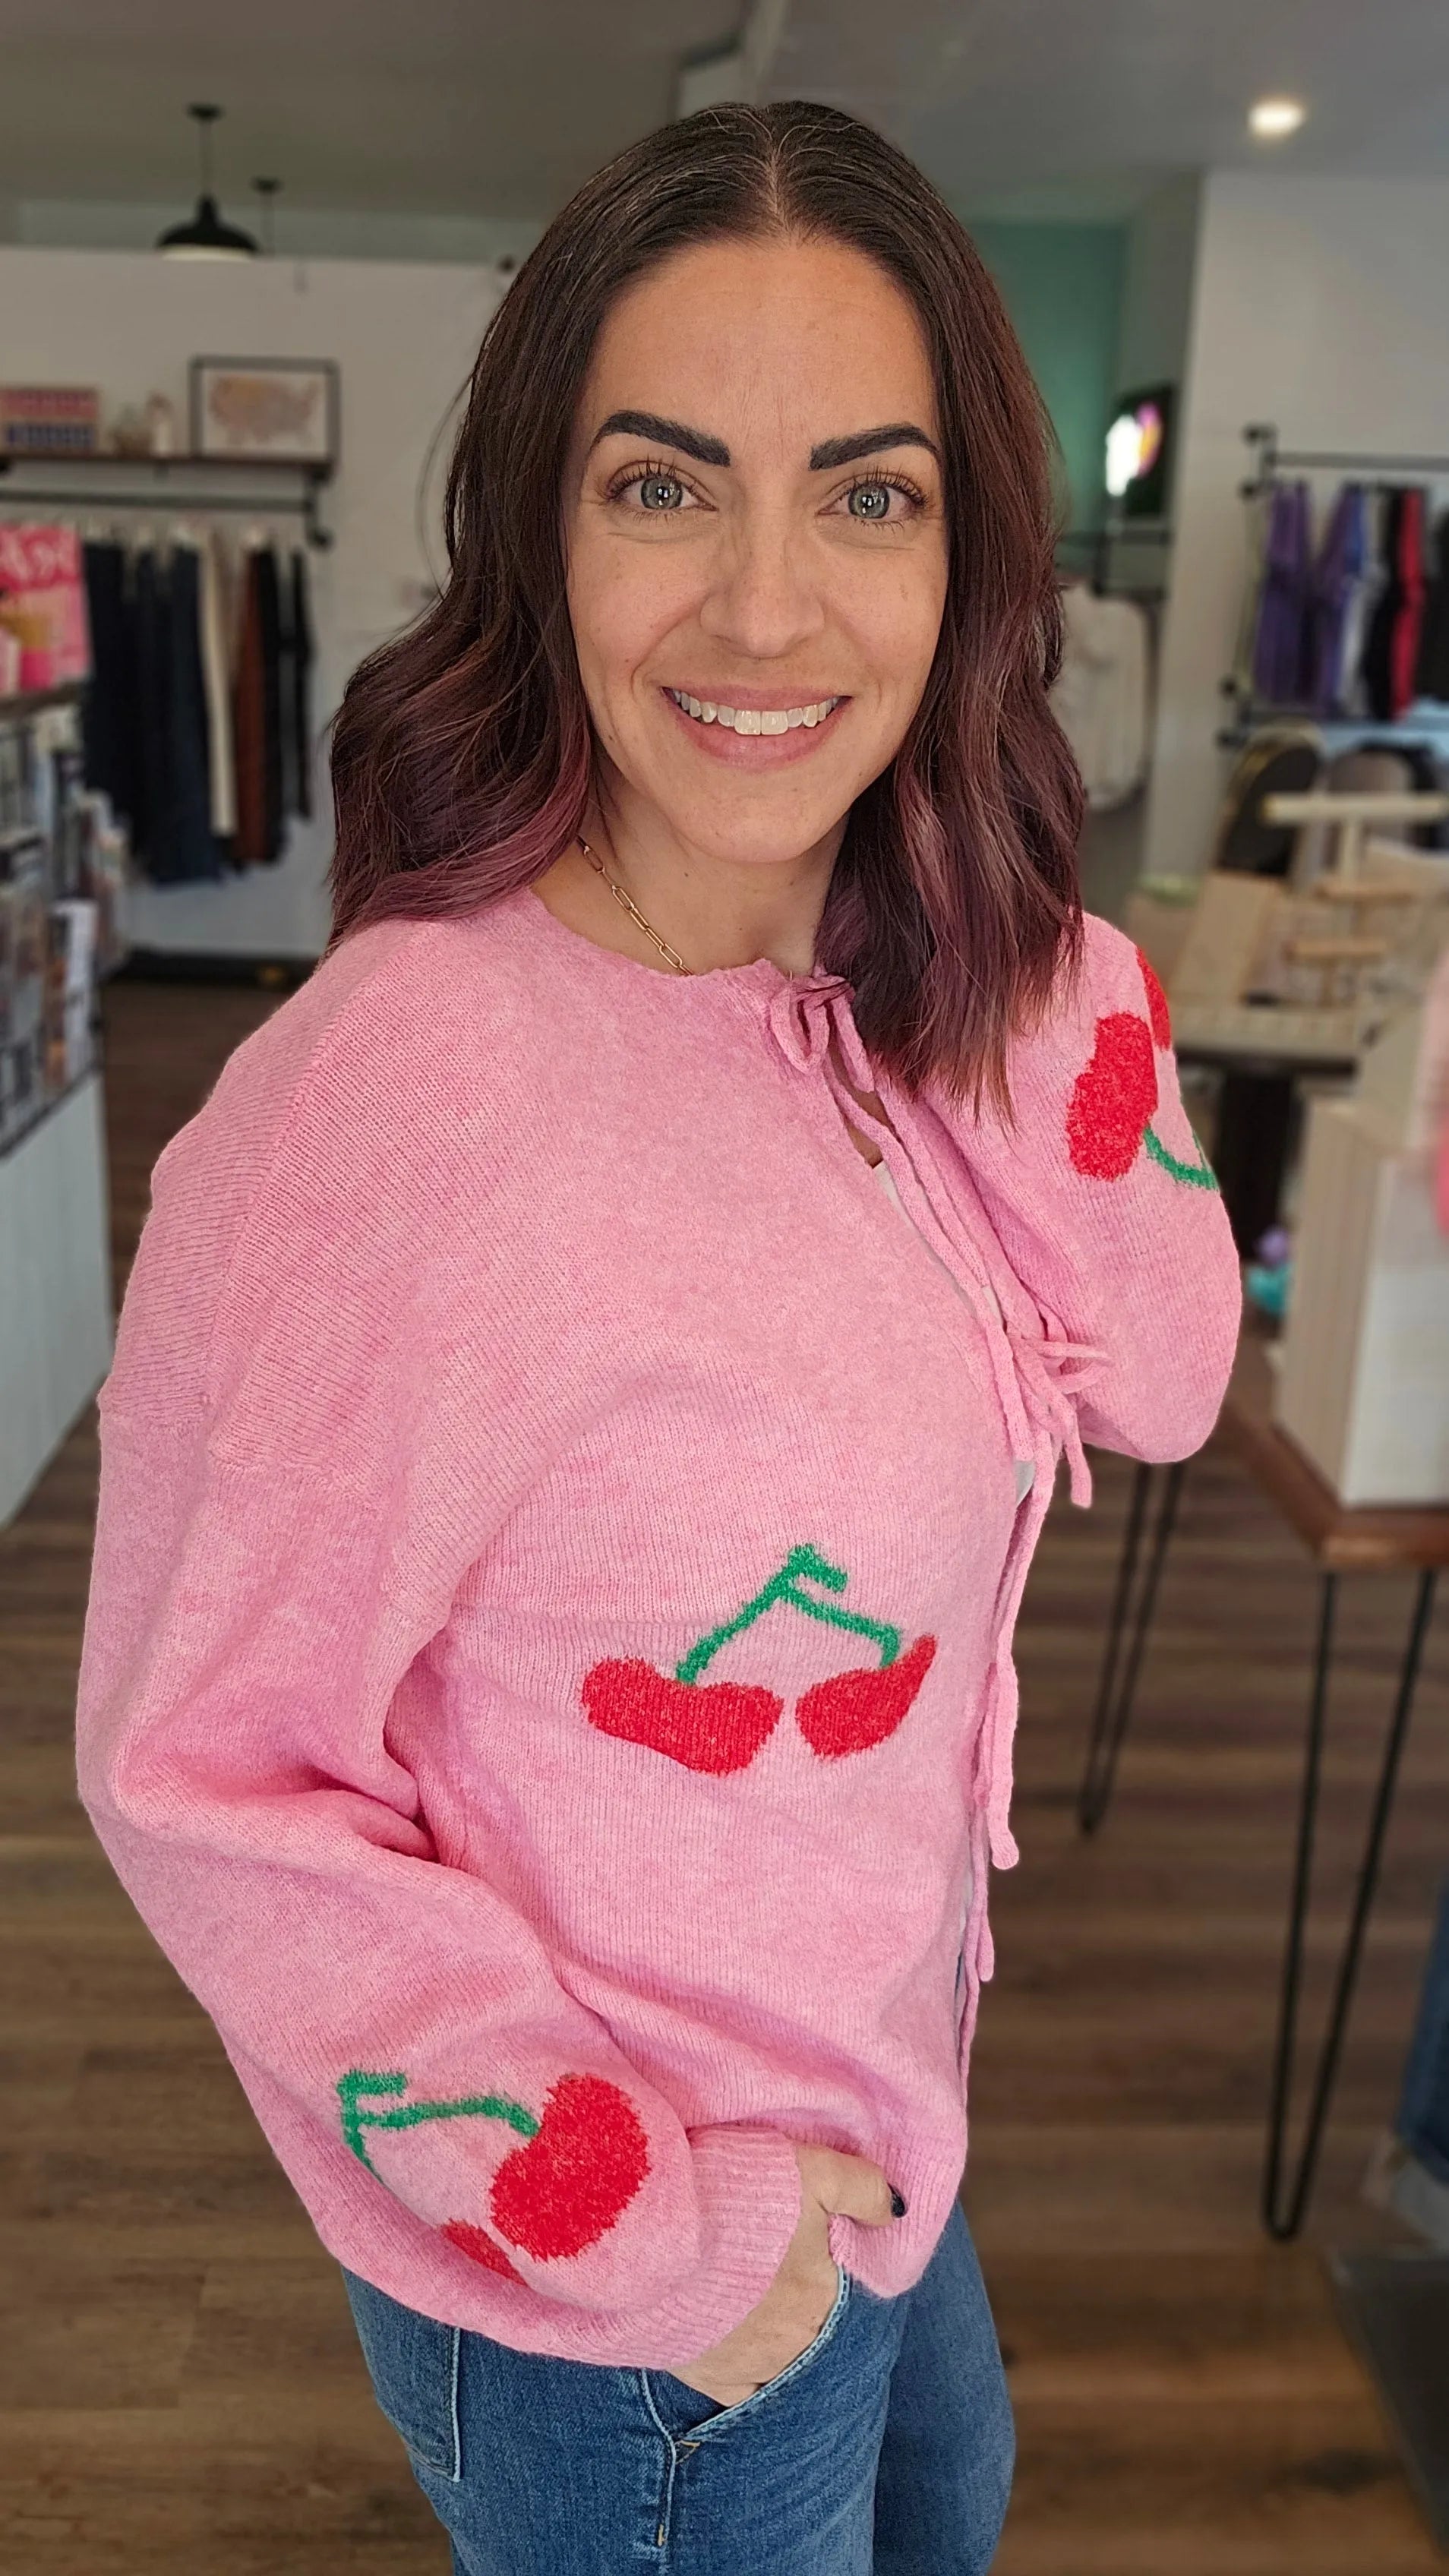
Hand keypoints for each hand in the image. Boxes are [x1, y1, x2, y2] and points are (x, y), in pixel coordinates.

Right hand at [669, 2142, 900, 2409]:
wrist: (650, 2233)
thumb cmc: (735, 2195)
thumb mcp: (813, 2170)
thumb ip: (865, 2190)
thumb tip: (896, 2212)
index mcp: (825, 2296)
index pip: (849, 2290)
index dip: (832, 2264)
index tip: (811, 2243)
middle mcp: (798, 2343)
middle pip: (816, 2327)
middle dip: (804, 2302)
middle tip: (779, 2269)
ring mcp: (754, 2368)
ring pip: (783, 2359)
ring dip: (775, 2334)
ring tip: (756, 2301)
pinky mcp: (711, 2379)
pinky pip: (743, 2387)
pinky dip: (745, 2367)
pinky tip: (736, 2341)